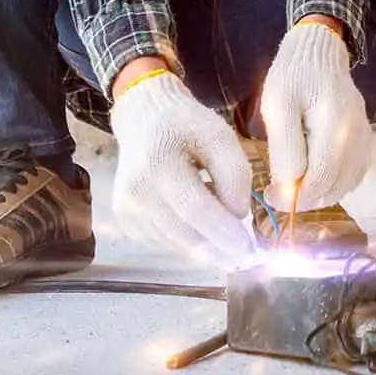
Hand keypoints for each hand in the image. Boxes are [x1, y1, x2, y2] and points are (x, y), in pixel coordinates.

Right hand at [109, 71, 252, 259]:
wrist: (144, 121)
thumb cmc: (186, 127)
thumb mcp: (220, 136)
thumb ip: (235, 174)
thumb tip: (238, 216)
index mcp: (158, 164)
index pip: (194, 208)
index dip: (223, 232)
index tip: (249, 249)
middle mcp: (136, 192)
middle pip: (184, 233)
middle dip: (219, 247)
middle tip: (245, 253)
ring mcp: (126, 210)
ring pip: (176, 244)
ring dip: (204, 244)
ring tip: (220, 224)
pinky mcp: (126, 221)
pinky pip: (164, 243)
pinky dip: (186, 239)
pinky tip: (196, 221)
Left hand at [258, 21, 371, 210]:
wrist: (320, 52)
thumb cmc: (293, 76)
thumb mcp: (277, 106)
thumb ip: (285, 149)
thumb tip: (288, 189)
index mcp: (335, 125)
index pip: (319, 181)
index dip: (292, 198)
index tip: (268, 194)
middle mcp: (357, 136)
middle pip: (333, 189)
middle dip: (303, 199)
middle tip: (276, 191)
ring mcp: (365, 139)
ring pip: (344, 187)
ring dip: (317, 194)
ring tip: (292, 183)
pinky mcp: (366, 141)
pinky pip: (353, 176)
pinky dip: (333, 185)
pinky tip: (314, 175)